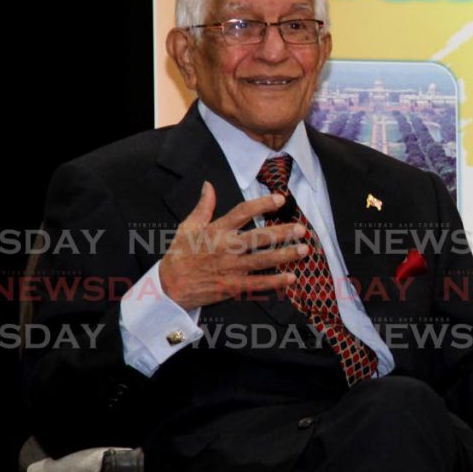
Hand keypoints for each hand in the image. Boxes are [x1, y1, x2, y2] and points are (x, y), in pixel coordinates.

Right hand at [158, 182, 308, 310]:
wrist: (169, 286)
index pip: (242, 212)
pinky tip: (291, 277)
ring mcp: (230, 268)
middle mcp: (226, 248)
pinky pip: (257, 284)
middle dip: (282, 232)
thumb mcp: (188, 226)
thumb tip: (209, 185)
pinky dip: (275, 282)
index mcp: (216, 230)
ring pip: (262, 260)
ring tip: (304, 250)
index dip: (262, 204)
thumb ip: (203, 206)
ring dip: (285, 255)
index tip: (280, 199)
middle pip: (258, 237)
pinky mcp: (232, 286)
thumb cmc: (180, 255)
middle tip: (301, 229)